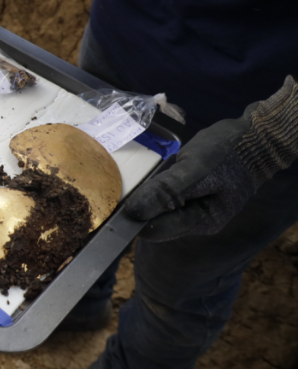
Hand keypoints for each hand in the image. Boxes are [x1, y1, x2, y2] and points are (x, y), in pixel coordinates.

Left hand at [125, 76, 297, 240]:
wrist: (253, 138)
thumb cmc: (227, 153)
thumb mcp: (194, 169)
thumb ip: (165, 192)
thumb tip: (134, 212)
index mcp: (200, 222)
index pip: (155, 230)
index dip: (133, 218)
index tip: (115, 200)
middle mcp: (196, 219)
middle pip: (155, 219)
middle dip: (141, 202)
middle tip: (128, 182)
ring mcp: (194, 206)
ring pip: (158, 205)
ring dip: (149, 191)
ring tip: (144, 174)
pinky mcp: (191, 192)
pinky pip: (166, 192)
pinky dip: (159, 182)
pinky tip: (160, 169)